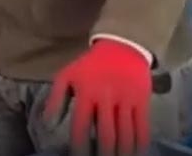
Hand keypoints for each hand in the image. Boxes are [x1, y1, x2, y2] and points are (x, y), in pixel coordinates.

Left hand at [45, 40, 151, 155]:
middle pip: (106, 133)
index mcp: (86, 92)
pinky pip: (142, 127)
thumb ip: (56, 99)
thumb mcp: (67, 75)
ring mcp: (127, 100)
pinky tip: (136, 153)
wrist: (122, 47)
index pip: (81, 124)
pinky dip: (140, 143)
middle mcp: (107, 98)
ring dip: (122, 152)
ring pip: (126, 133)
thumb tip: (48, 124)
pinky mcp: (142, 101)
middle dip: (103, 153)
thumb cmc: (90, 65)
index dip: (79, 144)